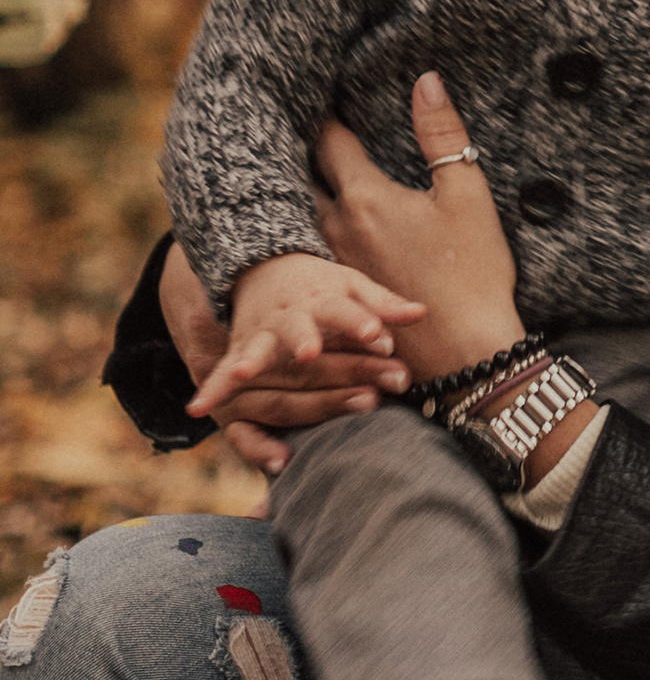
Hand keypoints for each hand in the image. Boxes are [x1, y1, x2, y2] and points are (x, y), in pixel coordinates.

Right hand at [185, 244, 424, 422]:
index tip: (376, 334)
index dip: (360, 322)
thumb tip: (421, 313)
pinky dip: (211, 390)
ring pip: (256, 350)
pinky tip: (198, 409)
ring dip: (250, 362)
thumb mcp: (354, 287)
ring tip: (241, 376)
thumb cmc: (324, 288)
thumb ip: (384, 304)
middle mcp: (289, 318)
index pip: (345, 310)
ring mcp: (260, 335)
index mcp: (323, 300)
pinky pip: (221, 374)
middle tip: (309, 353)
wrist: (269, 270)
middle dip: (304, 342)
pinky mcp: (239, 352)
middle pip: (299, 331)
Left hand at [310, 73, 527, 384]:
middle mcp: (335, 228)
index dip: (325, 115)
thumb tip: (427, 81)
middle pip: (301, 177)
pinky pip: (309, 251)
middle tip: (295, 127)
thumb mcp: (467, 195)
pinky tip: (316, 228)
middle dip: (300, 152)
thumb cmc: (472, 272)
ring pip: (299, 216)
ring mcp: (330, 265)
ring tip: (299, 171)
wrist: (465, 353)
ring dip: (300, 191)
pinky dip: (308, 230)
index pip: (330, 141)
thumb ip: (443, 135)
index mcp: (365, 199)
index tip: (318, 94)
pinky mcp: (335, 294)